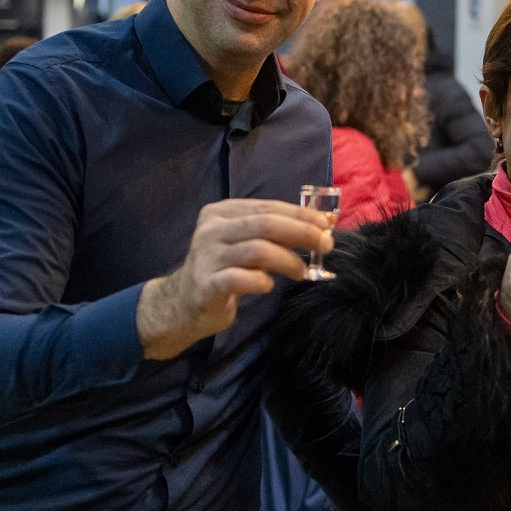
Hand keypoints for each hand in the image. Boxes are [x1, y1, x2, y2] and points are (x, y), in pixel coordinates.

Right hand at [136, 198, 333, 358]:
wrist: (183, 303)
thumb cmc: (224, 269)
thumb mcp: (248, 243)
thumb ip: (278, 232)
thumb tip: (324, 223)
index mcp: (222, 212)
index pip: (267, 207)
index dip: (300, 214)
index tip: (326, 224)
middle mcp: (212, 230)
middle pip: (265, 224)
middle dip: (301, 233)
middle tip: (325, 245)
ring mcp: (207, 257)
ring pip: (257, 250)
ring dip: (288, 260)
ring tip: (301, 272)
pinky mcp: (206, 284)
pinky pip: (241, 279)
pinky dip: (262, 282)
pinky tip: (268, 286)